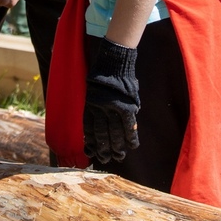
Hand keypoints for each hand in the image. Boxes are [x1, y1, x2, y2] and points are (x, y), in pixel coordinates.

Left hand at [83, 38, 140, 163]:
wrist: (114, 60)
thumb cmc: (103, 71)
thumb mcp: (93, 87)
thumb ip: (96, 102)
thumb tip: (99, 113)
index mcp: (90, 103)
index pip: (88, 127)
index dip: (90, 141)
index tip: (90, 152)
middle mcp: (99, 108)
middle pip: (100, 133)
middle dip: (103, 148)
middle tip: (105, 159)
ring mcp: (112, 108)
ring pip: (114, 133)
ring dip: (116, 147)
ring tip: (118, 157)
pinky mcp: (125, 107)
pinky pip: (128, 126)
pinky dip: (131, 136)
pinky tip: (132, 145)